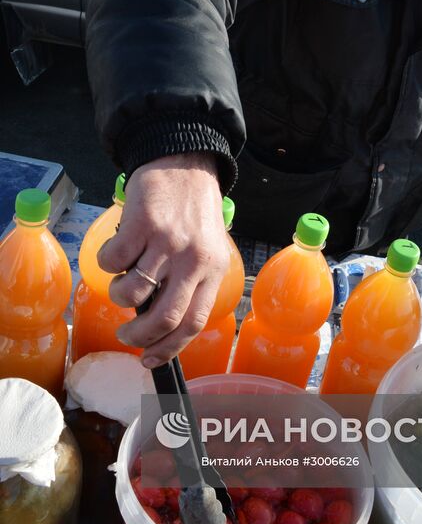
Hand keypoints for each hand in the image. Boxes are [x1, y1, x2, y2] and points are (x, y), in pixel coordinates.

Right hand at [97, 153, 229, 366]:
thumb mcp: (206, 248)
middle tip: (125, 334)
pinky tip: (116, 251)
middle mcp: (193, 258)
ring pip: (132, 292)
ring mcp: (167, 241)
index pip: (193, 322)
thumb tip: (160, 326)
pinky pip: (112, 261)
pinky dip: (106, 263)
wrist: (184, 162)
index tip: (148, 360)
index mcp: (213, 269)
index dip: (168, 349)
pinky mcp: (141, 224)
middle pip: (164, 317)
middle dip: (138, 335)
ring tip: (120, 283)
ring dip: (117, 295)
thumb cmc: (192, 210)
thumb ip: (191, 282)